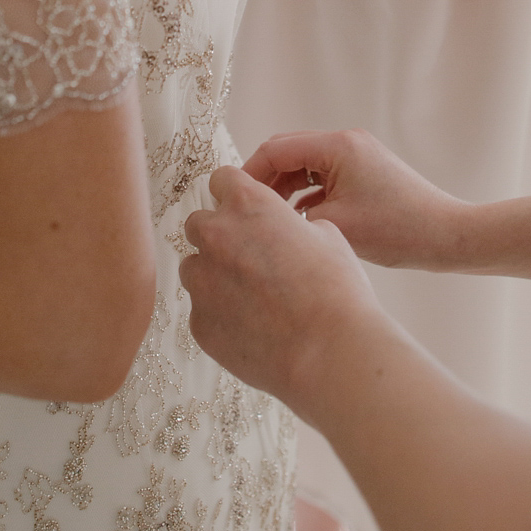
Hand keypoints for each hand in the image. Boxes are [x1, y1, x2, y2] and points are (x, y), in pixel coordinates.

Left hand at [179, 165, 381, 417]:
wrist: (329, 351)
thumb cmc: (336, 290)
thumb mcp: (326, 235)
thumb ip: (289, 225)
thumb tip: (282, 232)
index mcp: (248, 205)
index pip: (222, 179)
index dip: (235, 193)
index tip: (244, 208)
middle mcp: (216, 236)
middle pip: (198, 223)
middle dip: (219, 235)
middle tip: (249, 257)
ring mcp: (202, 282)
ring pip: (194, 268)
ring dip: (214, 275)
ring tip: (252, 296)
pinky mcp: (199, 323)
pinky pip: (202, 310)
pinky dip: (221, 314)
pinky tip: (253, 327)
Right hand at [244, 129, 463, 269]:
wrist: (446, 236)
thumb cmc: (397, 230)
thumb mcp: (335, 226)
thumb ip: (290, 216)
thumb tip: (260, 216)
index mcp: (337, 146)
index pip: (275, 149)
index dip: (248, 174)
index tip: (229, 200)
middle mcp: (346, 143)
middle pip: (288, 153)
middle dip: (263, 181)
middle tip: (243, 210)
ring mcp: (357, 156)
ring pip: (304, 166)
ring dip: (284, 189)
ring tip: (267, 220)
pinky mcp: (365, 173)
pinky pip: (323, 177)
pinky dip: (306, 195)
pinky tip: (297, 222)